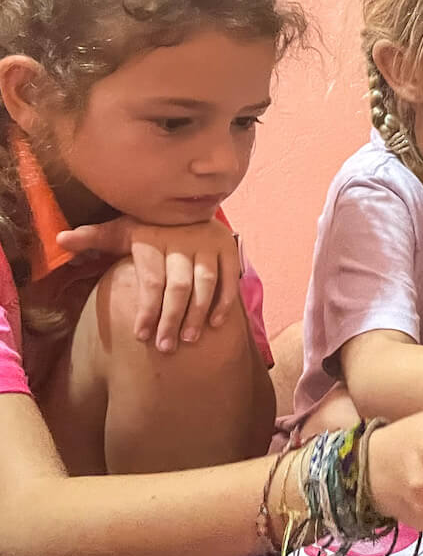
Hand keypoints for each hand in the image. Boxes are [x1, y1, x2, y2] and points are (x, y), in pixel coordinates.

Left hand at [57, 216, 240, 352]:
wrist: (193, 208)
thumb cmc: (153, 228)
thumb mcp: (123, 228)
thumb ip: (94, 237)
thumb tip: (60, 240)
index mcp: (154, 238)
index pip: (151, 280)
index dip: (147, 309)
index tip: (140, 335)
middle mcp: (183, 241)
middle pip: (178, 286)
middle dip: (171, 318)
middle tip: (164, 348)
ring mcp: (208, 245)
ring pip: (205, 284)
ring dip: (197, 313)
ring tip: (188, 339)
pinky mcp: (228, 249)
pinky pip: (229, 279)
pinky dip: (225, 301)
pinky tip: (215, 323)